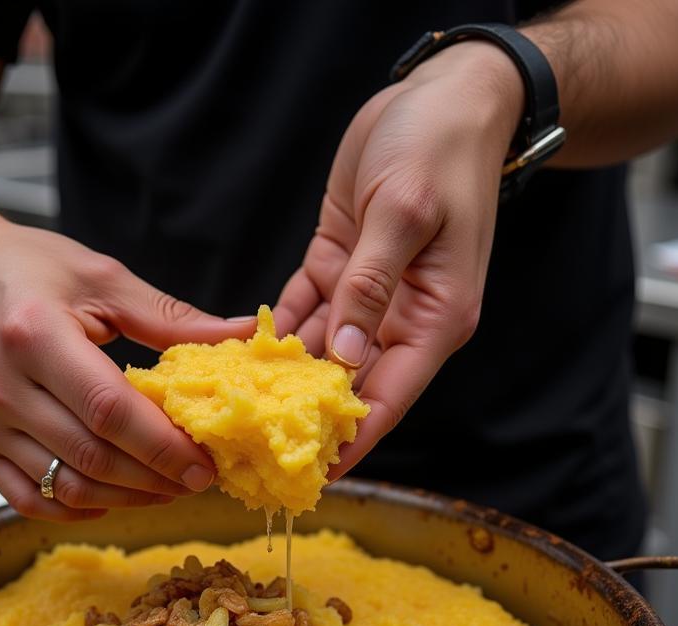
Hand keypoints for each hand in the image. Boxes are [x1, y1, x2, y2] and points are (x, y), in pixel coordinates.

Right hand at [0, 214, 254, 519]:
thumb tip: (240, 335)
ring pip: (65, 485)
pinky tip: (113, 496)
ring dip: (125, 496)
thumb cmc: (25, 268)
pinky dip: (77, 507)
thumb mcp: (101, 277)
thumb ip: (171, 316)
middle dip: (154, 477)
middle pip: (92, 455)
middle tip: (197, 479)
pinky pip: (30, 499)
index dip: (162, 445)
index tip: (203, 463)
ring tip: (166, 488)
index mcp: (32, 334)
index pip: (109, 410)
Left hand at [275, 42, 523, 476]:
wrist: (442, 97)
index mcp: (434, 319)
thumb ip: (370, 285)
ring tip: (235, 411)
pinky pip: (303, 314)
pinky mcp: (338, 269)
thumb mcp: (403, 212)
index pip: (390, 398)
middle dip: (307, 416)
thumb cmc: (438, 148)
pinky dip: (276, 334)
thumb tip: (345, 358)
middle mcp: (401, 318)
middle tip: (256, 447)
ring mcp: (368, 297)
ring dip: (281, 378)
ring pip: (319, 354)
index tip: (315, 476)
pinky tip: (239, 355)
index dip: (353, 440)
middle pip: (350, 386)